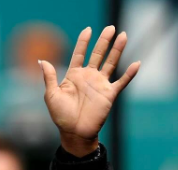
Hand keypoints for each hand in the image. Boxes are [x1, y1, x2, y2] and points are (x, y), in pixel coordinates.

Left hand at [41, 26, 140, 156]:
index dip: (83, 42)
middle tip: (110, 28)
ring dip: (117, 50)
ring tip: (123, 36)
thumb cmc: (61, 116)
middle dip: (104, 41)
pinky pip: (121, 82)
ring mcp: (100, 85)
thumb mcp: (51, 95)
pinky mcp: (109, 94)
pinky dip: (129, 74)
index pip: (79, 54)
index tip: (88, 29)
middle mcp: (88, 77)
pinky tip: (136, 63)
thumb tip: (41, 60)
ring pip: (111, 63)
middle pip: (98, 55)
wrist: (74, 132)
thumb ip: (49, 77)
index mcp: (73, 76)